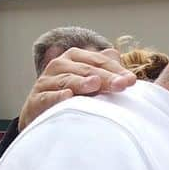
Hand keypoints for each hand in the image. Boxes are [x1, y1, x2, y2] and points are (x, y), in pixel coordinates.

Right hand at [18, 48, 136, 130]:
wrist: (44, 115)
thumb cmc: (74, 97)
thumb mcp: (92, 81)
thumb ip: (106, 69)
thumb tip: (116, 54)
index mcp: (75, 57)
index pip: (99, 61)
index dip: (116, 69)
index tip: (131, 81)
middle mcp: (59, 65)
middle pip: (86, 69)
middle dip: (106, 77)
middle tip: (122, 85)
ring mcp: (46, 82)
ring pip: (67, 79)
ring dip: (82, 82)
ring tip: (95, 84)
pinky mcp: (36, 100)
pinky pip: (48, 96)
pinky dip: (57, 96)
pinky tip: (68, 96)